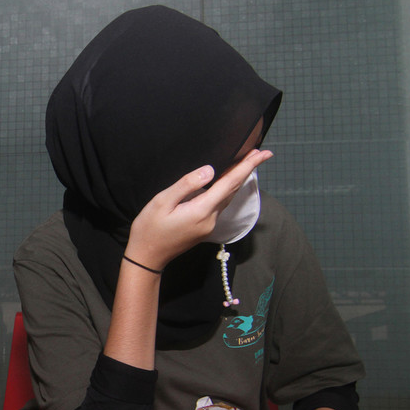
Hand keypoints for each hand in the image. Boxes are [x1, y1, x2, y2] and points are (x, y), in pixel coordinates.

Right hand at [125, 149, 272, 271]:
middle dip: (247, 170)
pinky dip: (227, 190)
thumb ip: (186, 185)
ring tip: (247, 163)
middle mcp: (211, 218)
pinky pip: (220, 204)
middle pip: (233, 190)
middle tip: (259, 152)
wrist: (147, 257)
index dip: (247, 167)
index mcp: (202, 210)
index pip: (230, 183)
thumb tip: (209, 170)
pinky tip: (226, 182)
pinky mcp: (204, 228)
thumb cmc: (149, 228)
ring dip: (238, 180)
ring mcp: (209, 225)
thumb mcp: (161, 202)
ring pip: (228, 198)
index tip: (263, 154)